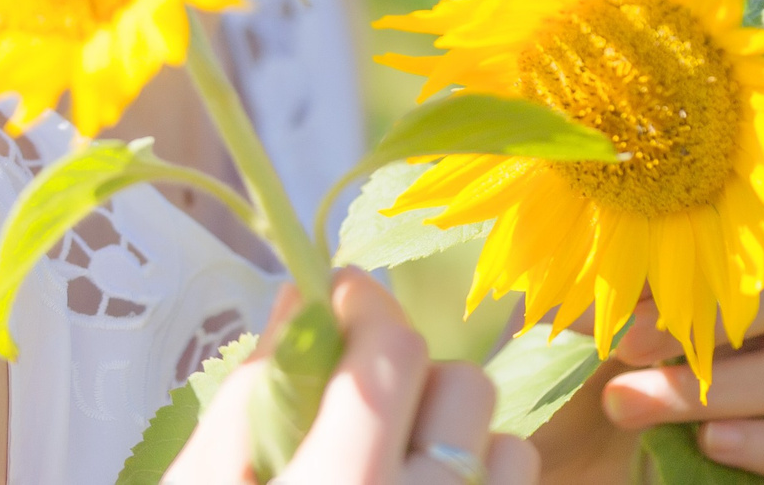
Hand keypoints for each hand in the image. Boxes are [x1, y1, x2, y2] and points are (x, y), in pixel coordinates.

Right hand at [172, 271, 540, 484]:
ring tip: (398, 456)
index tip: (336, 297)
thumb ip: (253, 395)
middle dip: (413, 373)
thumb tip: (299, 298)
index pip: (394, 350)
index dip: (364, 307)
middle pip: (464, 388)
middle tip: (357, 395)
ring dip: (459, 436)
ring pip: (510, 449)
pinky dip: (482, 484)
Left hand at [529, 257, 763, 484]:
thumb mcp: (554, 330)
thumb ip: (593, 287)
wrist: (549, 465)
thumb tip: (628, 266)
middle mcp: (756, 336)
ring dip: (723, 387)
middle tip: (625, 354)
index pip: (754, 247)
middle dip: (710, 323)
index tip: (622, 320)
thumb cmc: (550, 385)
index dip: (697, 276)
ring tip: (631, 405)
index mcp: (713, 284)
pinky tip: (711, 442)